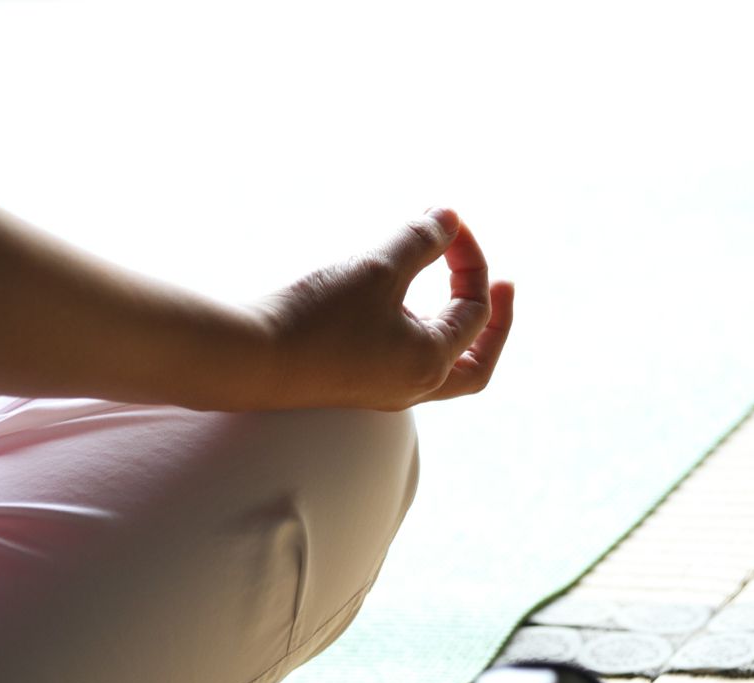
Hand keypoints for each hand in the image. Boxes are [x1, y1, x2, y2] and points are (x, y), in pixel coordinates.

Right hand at [253, 208, 513, 410]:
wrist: (250, 359)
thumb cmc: (316, 317)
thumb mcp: (377, 267)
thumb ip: (420, 240)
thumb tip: (449, 218)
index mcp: (431, 362)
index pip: (475, 308)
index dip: (470, 258)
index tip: (447, 222)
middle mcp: (413, 387)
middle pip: (476, 363)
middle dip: (495, 323)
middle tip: (503, 287)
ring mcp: (382, 391)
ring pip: (440, 369)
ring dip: (452, 329)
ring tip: (447, 295)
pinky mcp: (351, 386)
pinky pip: (404, 365)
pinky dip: (416, 335)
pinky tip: (396, 309)